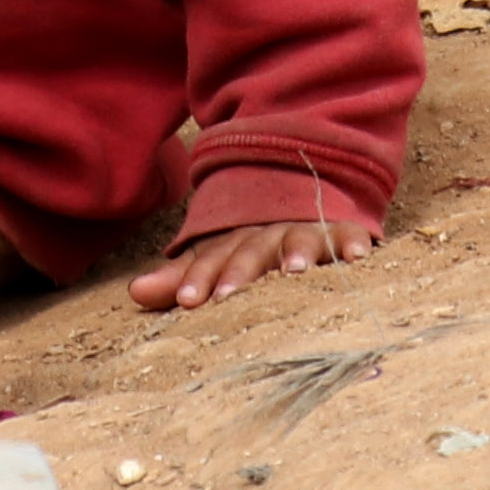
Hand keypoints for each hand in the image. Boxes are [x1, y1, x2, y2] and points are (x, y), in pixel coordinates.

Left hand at [126, 208, 380, 311]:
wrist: (304, 188)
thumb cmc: (255, 244)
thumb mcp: (219, 257)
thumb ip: (182, 278)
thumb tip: (134, 292)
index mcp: (235, 242)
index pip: (213, 259)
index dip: (200, 277)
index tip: (189, 301)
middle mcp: (268, 234)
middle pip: (251, 250)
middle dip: (239, 272)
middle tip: (227, 297)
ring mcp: (306, 230)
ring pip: (299, 239)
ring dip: (296, 252)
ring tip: (292, 272)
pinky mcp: (342, 232)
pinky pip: (349, 235)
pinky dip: (352, 243)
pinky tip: (356, 257)